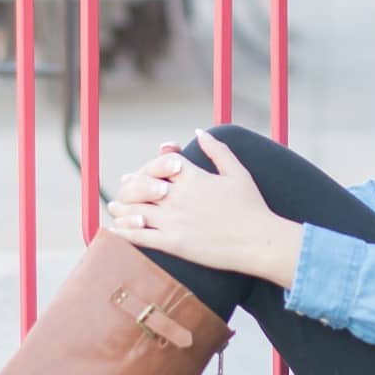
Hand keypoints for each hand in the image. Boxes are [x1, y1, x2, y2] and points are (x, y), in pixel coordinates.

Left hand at [106, 129, 303, 286]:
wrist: (259, 241)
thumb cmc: (252, 207)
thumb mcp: (238, 172)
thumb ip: (217, 150)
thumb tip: (199, 131)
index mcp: (193, 177)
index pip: (160, 164)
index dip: (150, 166)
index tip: (143, 171)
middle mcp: (179, 197)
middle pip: (142, 185)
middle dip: (130, 186)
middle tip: (122, 189)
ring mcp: (174, 220)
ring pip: (136, 211)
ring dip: (121, 208)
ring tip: (114, 208)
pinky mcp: (174, 243)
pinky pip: (140, 237)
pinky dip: (124, 232)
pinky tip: (115, 230)